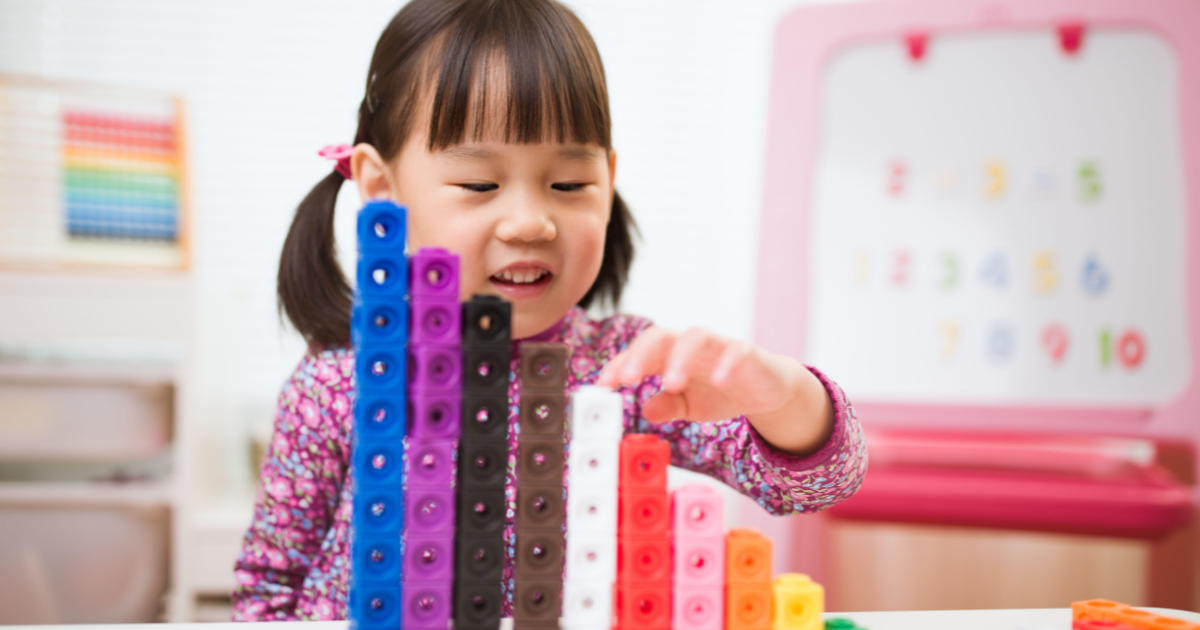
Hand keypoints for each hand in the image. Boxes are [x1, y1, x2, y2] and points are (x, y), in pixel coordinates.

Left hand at [596, 326, 833, 454]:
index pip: (639, 354)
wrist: (766, 389)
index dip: (619, 366)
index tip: (604, 385)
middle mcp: (691, 346)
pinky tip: (719, 381)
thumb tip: (647, 411)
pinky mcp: (747, 353)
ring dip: (680, 359)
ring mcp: (719, 346)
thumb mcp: (689, 406)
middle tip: (628, 379)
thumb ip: (667, 407)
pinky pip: (735, 351)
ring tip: (671, 383)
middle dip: (640, 355)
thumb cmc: (722, 390)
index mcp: (671, 356)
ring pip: (695, 337)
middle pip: (660, 336)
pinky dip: (726, 363)